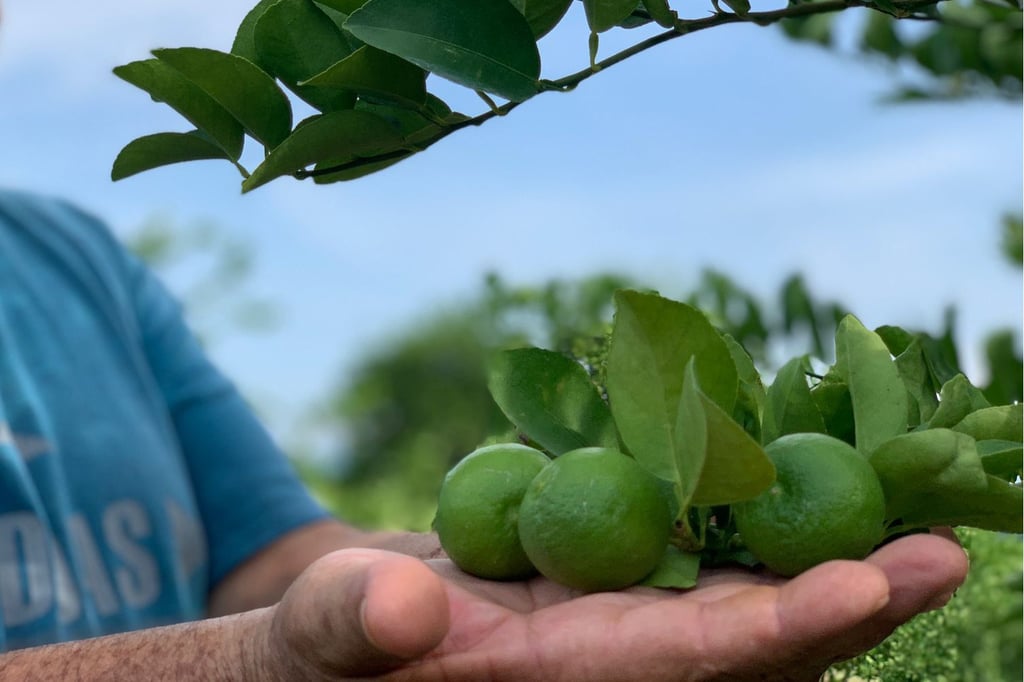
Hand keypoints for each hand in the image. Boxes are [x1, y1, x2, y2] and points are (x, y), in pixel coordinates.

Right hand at [262, 529, 966, 680]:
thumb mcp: (311, 642)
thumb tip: (400, 602)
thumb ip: (347, 629)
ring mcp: (610, 612)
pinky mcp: (600, 569)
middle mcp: (609, 657)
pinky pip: (691, 538)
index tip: (876, 583)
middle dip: (853, 594)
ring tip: (912, 488)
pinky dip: (747, 502)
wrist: (326, 644)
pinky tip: (796, 457)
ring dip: (822, 542)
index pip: (690, 666)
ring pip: (738, 583)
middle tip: (949, 541)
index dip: (785, 628)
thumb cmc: (311, 655)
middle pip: (754, 634)